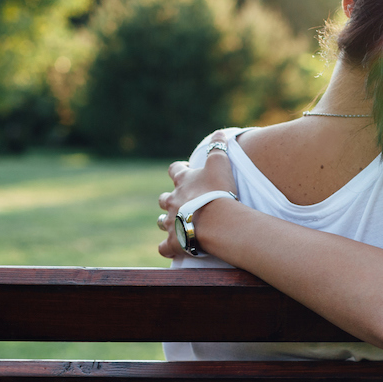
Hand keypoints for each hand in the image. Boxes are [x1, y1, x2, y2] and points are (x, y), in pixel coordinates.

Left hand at [157, 130, 238, 258]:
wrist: (215, 221)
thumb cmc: (218, 191)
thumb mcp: (220, 164)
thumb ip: (219, 147)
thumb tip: (219, 132)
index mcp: (183, 183)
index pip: (175, 170)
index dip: (179, 169)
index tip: (185, 170)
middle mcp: (173, 201)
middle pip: (165, 198)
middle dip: (170, 199)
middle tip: (180, 201)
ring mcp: (171, 223)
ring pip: (162, 221)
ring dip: (167, 221)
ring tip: (175, 223)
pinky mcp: (174, 243)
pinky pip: (165, 247)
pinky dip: (167, 247)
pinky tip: (172, 248)